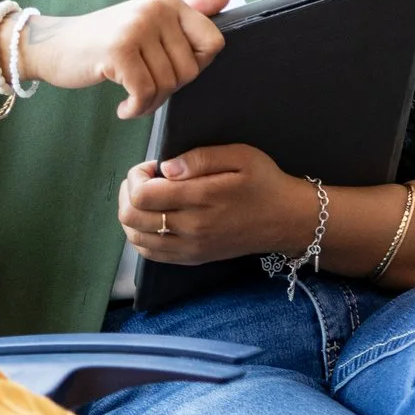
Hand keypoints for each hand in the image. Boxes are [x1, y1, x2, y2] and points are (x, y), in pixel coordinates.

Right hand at [23, 0, 229, 118]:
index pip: (213, 43)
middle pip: (190, 71)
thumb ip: (190, 11)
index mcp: (169, 2)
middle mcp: (156, 9)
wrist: (54, 46)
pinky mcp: (119, 51)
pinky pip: (146, 94)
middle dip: (168, 90)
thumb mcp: (149, 22)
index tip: (169, 68)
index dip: (195, 66)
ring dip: (149, 103)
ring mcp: (137, 28)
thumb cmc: (106, 41)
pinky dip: (135, 109)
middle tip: (142, 87)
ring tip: (131, 97)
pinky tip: (123, 107)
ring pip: (167, 85)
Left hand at [120, 144, 317, 265]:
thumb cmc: (264, 182)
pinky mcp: (193, 258)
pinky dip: (140, 236)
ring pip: (136, 239)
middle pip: (132, 218)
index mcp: (202, 200)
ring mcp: (191, 248)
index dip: (136, 177)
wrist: (286, 220)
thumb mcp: (240, 156)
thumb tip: (166, 168)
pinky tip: (151, 219)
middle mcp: (192, 229)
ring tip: (146, 198)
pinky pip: (151, 254)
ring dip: (130, 215)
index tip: (151, 166)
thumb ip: (200, 157)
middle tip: (143, 179)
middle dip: (128, 193)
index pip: (143, 195)